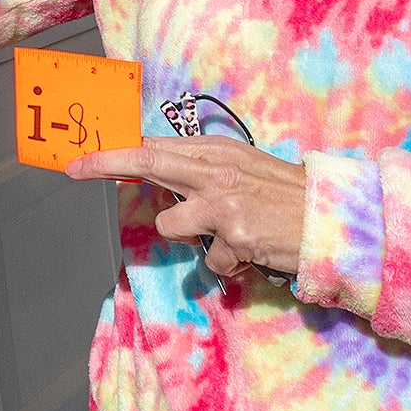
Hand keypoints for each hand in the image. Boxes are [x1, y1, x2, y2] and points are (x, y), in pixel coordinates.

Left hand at [68, 137, 307, 280]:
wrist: (334, 219)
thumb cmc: (286, 195)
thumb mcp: (242, 168)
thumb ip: (200, 168)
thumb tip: (154, 169)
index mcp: (216, 152)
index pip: (155, 147)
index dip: (115, 153)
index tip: (83, 159)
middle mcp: (216, 172)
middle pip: (147, 164)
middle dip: (105, 164)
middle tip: (76, 170)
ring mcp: (224, 205)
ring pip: (173, 225)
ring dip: (194, 237)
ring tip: (229, 235)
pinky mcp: (235, 238)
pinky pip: (210, 260)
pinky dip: (227, 262)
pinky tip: (251, 250)